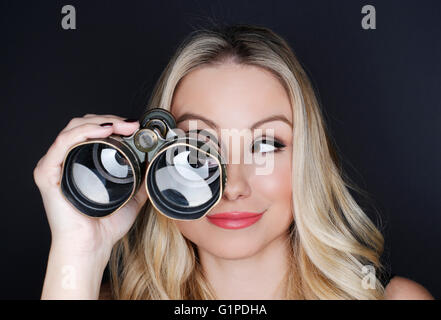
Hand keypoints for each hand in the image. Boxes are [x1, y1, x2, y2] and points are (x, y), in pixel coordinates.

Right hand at [33, 114, 148, 257]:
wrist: (91, 247)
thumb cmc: (105, 227)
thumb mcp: (132, 197)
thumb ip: (142, 180)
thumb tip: (155, 163)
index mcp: (80, 164)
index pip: (92, 131)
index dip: (113, 123)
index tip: (134, 126)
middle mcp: (65, 161)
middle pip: (83, 126)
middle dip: (109, 120)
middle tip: (131, 125)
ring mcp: (54, 166)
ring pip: (73, 129)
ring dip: (99, 122)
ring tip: (121, 126)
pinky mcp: (47, 173)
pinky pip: (62, 144)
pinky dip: (82, 132)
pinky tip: (103, 131)